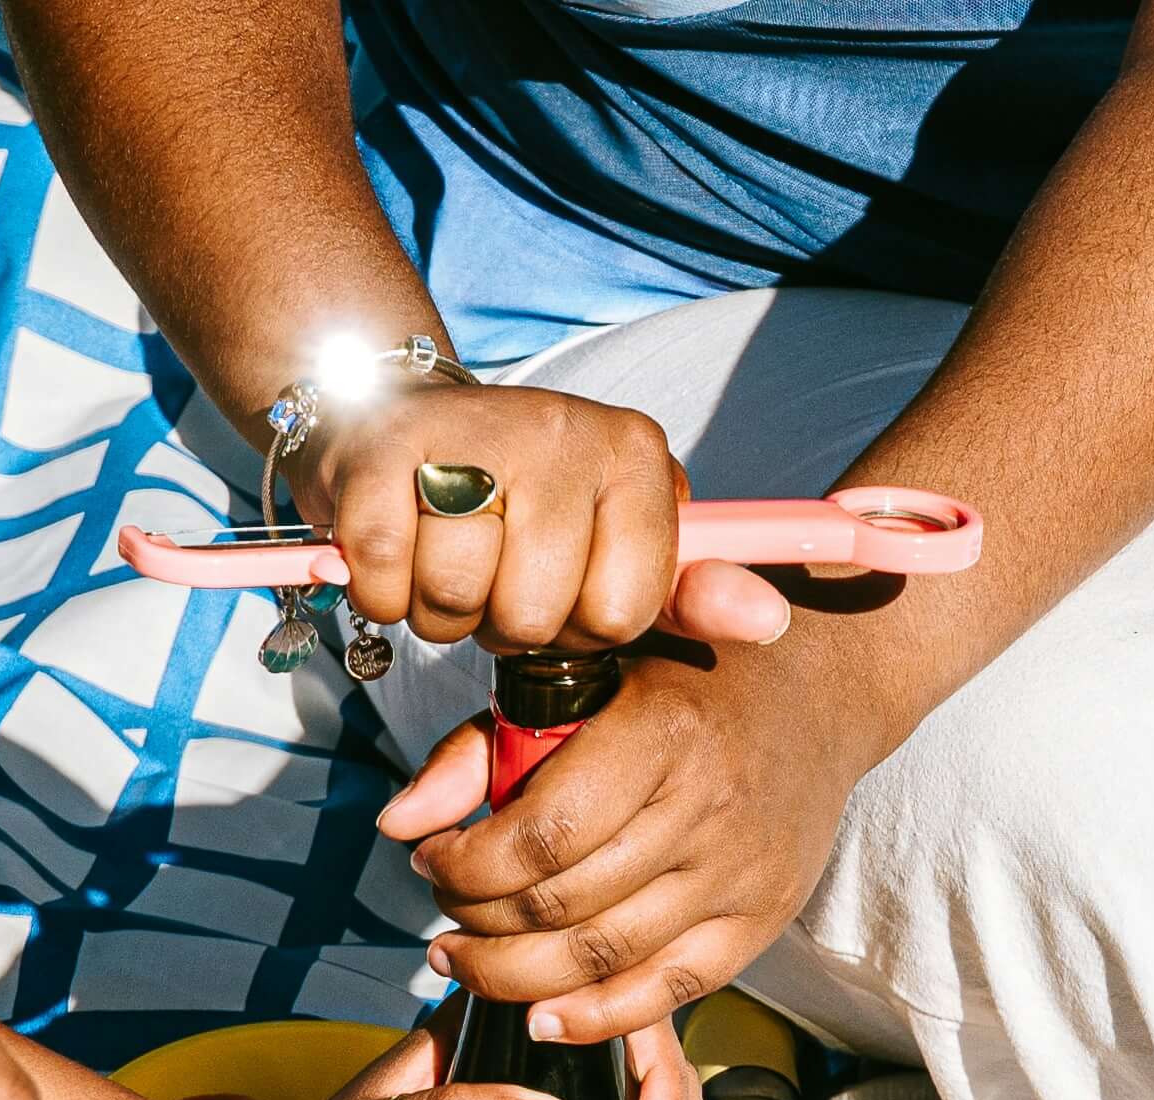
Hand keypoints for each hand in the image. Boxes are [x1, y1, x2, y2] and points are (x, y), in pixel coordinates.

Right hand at [297, 380, 792, 650]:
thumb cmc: (520, 504)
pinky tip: (397, 547)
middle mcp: (565, 429)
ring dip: (437, 607)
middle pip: (532, 615)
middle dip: (499, 620)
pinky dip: (382, 590)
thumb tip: (771, 622)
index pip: (619, 614)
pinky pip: (386, 580)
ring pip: (454, 599)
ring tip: (443, 554)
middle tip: (490, 569)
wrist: (397, 418)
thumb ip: (691, 595)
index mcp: (636, 455)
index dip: (577, 626)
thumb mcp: (617, 545)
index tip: (559, 580)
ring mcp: (474, 434)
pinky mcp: (385, 452)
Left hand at [379, 639, 884, 1040]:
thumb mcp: (582, 675)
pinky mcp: (762, 919)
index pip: (542, 836)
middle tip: (442, 912)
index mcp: (662, 732)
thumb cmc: (679, 670)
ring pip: (604, 958)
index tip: (431, 858)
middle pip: (564, 905)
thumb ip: (485, 746)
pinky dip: (596, 1017)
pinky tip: (541, 1012)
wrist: (821, 686)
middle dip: (479, 921)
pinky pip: (668, 991)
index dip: (467, 865)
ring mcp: (741, 874)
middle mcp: (709, 809)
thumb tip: (399, 825)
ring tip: (466, 960)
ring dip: (515, 975)